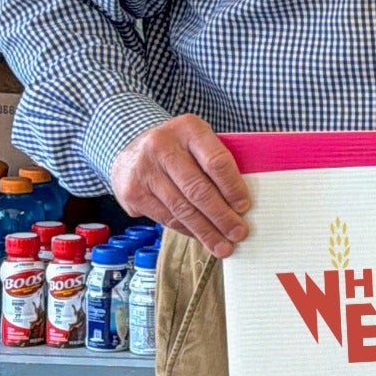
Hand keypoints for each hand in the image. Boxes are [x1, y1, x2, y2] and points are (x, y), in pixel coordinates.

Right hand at [111, 114, 249, 256]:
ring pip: (182, 209)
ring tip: (223, 245)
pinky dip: (187, 231)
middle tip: (238, 233)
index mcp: (188, 129)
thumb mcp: (198, 140)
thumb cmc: (178, 147)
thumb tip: (242, 203)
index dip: (233, 188)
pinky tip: (201, 237)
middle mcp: (162, 146)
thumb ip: (217, 161)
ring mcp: (144, 170)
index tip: (244, 207)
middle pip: (198, 189)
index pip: (216, 162)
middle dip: (221, 216)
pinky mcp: (132, 192)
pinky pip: (166, 218)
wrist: (131, 147)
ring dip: (206, 231)